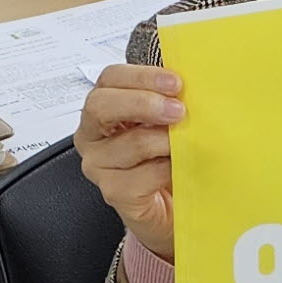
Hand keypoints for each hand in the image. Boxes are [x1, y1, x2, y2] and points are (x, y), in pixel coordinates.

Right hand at [79, 63, 181, 258]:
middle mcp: (93, 136)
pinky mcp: (114, 192)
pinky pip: (144, 175)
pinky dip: (167, 168)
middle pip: (101, 106)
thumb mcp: (162, 122)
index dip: (142, 76)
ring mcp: (99, 166)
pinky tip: (178, 167)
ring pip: (132, 142)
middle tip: (177, 110)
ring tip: (186, 142)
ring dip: (166, 140)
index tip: (174, 82)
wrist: (167, 206)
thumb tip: (188, 84)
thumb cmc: (162, 159)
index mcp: (102, 109)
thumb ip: (165, 100)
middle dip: (143, 103)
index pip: (109, 79)